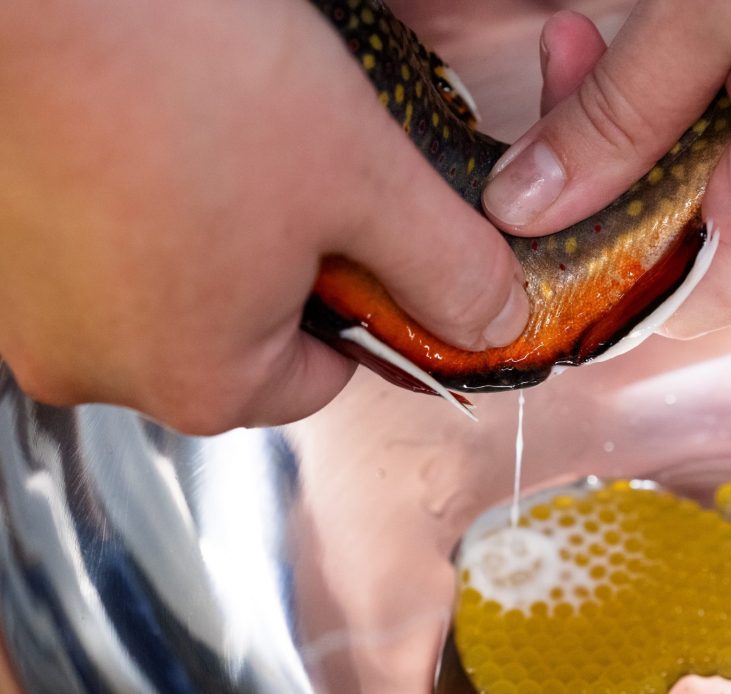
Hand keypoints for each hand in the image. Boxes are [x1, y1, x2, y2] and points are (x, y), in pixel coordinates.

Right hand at [0, 0, 527, 433]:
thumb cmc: (185, 78)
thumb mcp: (363, 181)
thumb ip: (443, 267)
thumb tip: (490, 321)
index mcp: (200, 383)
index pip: (319, 380)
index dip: (363, 311)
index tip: (368, 248)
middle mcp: (101, 370)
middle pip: (239, 341)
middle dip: (280, 272)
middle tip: (295, 180)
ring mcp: (31, 314)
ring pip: (164, 292)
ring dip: (203, 236)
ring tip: (217, 149)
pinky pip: (93, 253)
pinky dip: (131, 212)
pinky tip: (150, 143)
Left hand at [483, 0, 730, 336]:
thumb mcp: (699, 18)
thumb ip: (607, 122)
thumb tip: (525, 206)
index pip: (684, 304)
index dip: (606, 265)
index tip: (548, 196)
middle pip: (708, 233)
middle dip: (629, 155)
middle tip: (576, 56)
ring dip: (680, 116)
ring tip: (654, 25)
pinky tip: (720, 37)